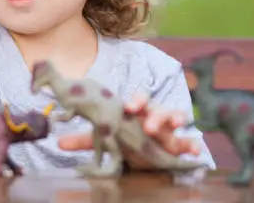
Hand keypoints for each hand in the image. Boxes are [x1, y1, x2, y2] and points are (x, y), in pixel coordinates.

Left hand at [57, 92, 200, 156]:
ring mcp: (169, 130)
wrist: (145, 154)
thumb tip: (59, 141)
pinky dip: (193, 144)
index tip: (130, 106)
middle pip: (158, 107)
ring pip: (176, 117)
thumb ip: (86, 139)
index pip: (139, 99)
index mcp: (137, 111)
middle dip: (156, 114)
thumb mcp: (108, 139)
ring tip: (173, 127)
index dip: (136, 100)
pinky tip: (194, 151)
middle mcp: (154, 116)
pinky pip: (190, 141)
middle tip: (149, 126)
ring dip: (175, 120)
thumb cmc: (126, 139)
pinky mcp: (179, 144)